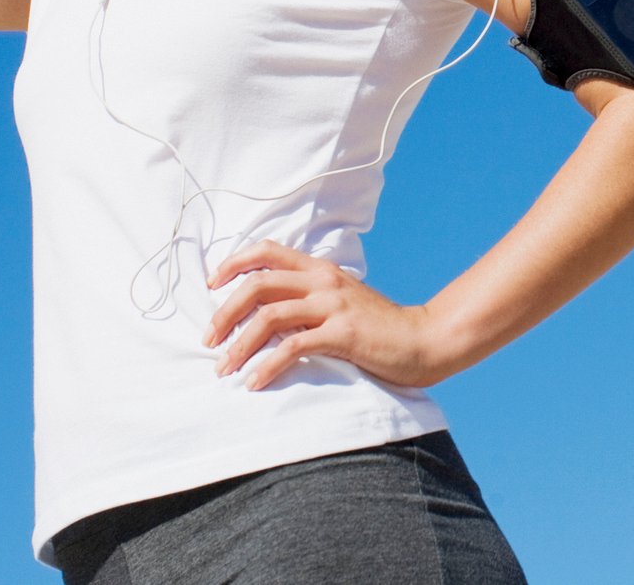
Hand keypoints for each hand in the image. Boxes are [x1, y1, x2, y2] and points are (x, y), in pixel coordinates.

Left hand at [204, 240, 454, 390]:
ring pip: (269, 315)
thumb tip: (268, 314)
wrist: (425, 340)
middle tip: (208, 340)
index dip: (234, 263)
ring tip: (223, 368)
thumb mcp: (343, 302)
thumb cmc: (380, 328)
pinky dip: (267, 365)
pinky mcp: (343, 332)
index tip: (211, 285)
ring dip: (239, 344)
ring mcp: (333, 305)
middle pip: (258, 283)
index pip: (268, 250)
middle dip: (224, 311)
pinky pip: (293, 346)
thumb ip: (311, 300)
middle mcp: (324, 281)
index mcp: (321, 269)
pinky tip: (255, 382)